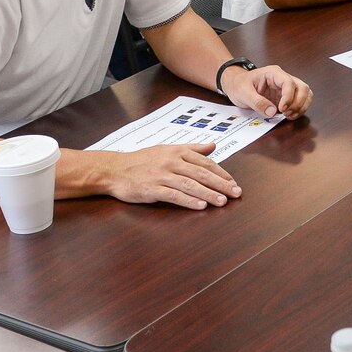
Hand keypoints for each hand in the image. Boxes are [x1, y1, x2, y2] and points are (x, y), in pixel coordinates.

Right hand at [102, 143, 240, 209]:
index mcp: (177, 151)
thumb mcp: (167, 149)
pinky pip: (174, 195)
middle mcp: (172, 162)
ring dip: (209, 194)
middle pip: (201, 174)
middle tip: (236, 193)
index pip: (205, 162)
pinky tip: (201, 206)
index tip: (233, 182)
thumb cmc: (143, 160)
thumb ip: (192, 148)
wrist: (115, 169)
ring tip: (223, 201)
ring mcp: (162, 175)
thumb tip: (213, 145)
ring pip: (190, 185)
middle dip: (221, 184)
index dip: (221, 173)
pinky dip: (189, 201)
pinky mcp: (152, 189)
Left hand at [222, 64, 314, 117]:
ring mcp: (286, 87)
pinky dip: (299, 109)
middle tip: (286, 114)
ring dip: (301, 106)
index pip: (289, 82)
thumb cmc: (238, 85)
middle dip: (297, 103)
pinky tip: (289, 116)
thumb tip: (272, 112)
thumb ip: (257, 102)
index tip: (282, 109)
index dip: (289, 96)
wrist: (235, 85)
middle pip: (302, 87)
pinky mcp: (286, 96)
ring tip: (289, 116)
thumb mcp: (243, 93)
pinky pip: (300, 101)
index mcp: (273, 73)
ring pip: (305, 94)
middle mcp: (283, 78)